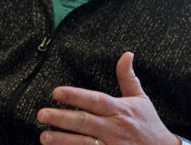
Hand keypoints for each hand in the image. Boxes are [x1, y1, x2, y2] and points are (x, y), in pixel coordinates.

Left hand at [37, 52, 178, 144]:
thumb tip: (127, 54)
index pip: (95, 100)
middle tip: (42, 114)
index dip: (75, 96)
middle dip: (62, 118)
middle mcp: (114, 128)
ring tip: (44, 137)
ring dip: (63, 140)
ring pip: (84, 143)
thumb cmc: (149, 125)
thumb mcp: (141, 99)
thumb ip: (128, 77)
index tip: (56, 92)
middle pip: (85, 122)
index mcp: (120, 110)